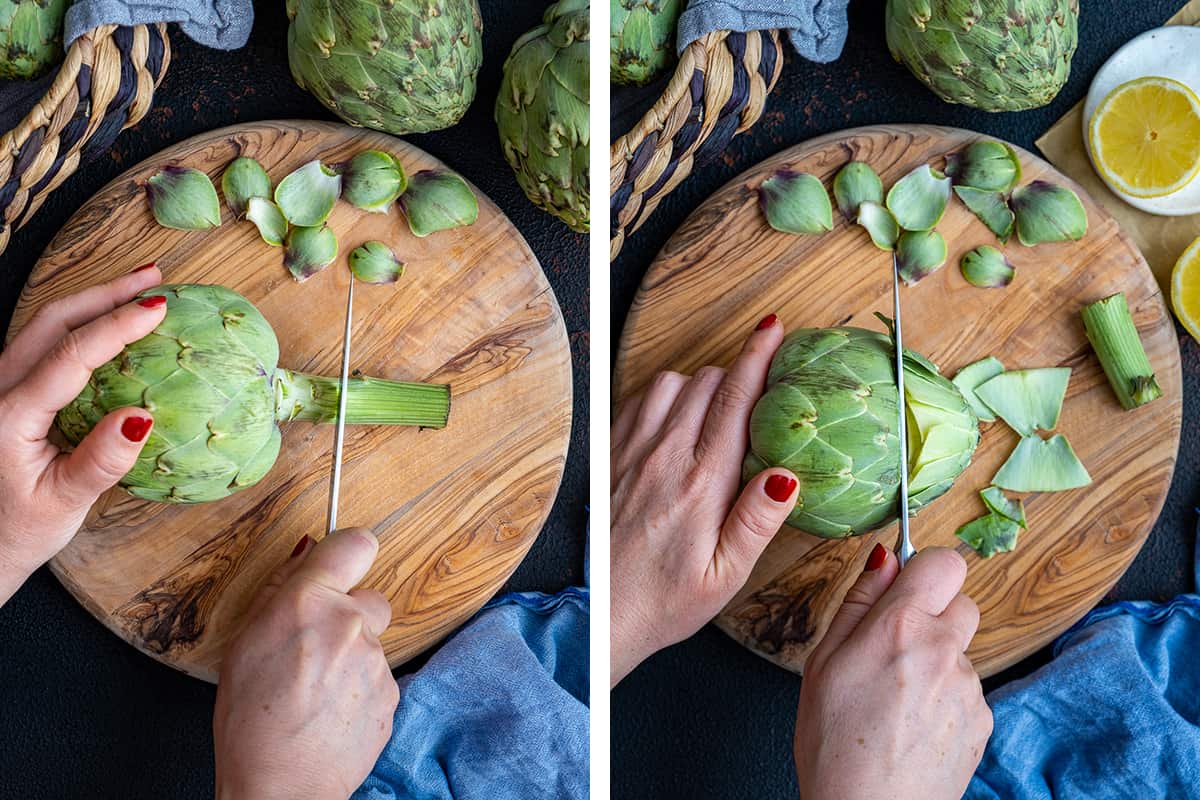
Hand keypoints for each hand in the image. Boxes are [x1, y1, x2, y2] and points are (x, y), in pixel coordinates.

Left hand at [0, 265, 166, 604]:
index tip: (158, 307)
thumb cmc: (18, 528)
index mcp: (11, 415)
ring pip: (44, 326)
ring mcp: (2, 386)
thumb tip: (142, 417)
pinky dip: (83, 323)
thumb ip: (100, 461)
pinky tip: (114, 325)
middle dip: (105, 293)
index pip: (70, 354)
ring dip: (94, 301)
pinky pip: (46, 345)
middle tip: (155, 278)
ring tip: (140, 289)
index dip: (116, 325)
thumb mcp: (63, 504)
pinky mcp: (12, 392)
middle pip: (52, 320)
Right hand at [214, 528, 398, 799]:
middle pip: (369, 598)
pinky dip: (360, 689)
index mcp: (309, 602)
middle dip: (349, 616)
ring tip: (315, 692)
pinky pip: (379, 677)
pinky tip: (331, 711)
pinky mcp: (392, 693)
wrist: (282, 786)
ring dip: (352, 657)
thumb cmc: (250, 721)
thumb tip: (306, 552)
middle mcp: (350, 624)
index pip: (355, 543)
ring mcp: (377, 660)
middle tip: (315, 649)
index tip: (340, 564)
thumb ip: (281, 591)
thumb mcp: (244, 643)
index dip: (349, 552)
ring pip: (373, 643)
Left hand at [610, 314, 798, 685]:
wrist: (600, 618)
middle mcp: (664, 457)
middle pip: (706, 382)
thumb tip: (788, 473)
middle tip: (756, 393)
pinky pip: (635, 401)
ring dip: (697, 385)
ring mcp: (631, 453)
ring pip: (670, 383)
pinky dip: (661, 398)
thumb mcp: (727, 576)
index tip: (772, 329)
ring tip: (714, 413)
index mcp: (703, 484)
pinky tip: (673, 423)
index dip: (758, 357)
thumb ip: (757, 521)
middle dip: (736, 376)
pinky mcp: (609, 458)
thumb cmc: (665, 602)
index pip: (736, 400)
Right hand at [794, 545, 991, 799]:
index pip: (944, 562)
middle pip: (962, 601)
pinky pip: (967, 689)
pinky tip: (913, 724)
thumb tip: (883, 559)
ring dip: (937, 660)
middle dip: (934, 613)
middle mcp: (944, 650)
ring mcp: (970, 687)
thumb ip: (859, 602)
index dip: (925, 570)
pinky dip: (945, 698)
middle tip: (895, 647)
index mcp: (900, 627)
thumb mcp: (823, 662)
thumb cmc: (834, 744)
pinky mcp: (984, 720)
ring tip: (896, 700)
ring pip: (961, 649)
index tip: (904, 588)